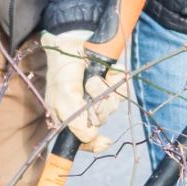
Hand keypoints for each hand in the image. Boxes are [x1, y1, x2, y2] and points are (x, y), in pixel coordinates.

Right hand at [42, 30, 119, 152]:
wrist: (73, 42)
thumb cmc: (63, 71)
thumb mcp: (64, 98)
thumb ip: (76, 122)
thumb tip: (91, 137)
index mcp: (71, 116)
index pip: (85, 139)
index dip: (95, 143)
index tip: (105, 141)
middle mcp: (86, 108)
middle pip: (102, 119)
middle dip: (99, 106)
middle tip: (88, 91)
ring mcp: (100, 95)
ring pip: (113, 105)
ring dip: (106, 91)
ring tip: (94, 78)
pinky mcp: (112, 82)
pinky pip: (124, 89)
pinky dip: (117, 80)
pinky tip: (109, 73)